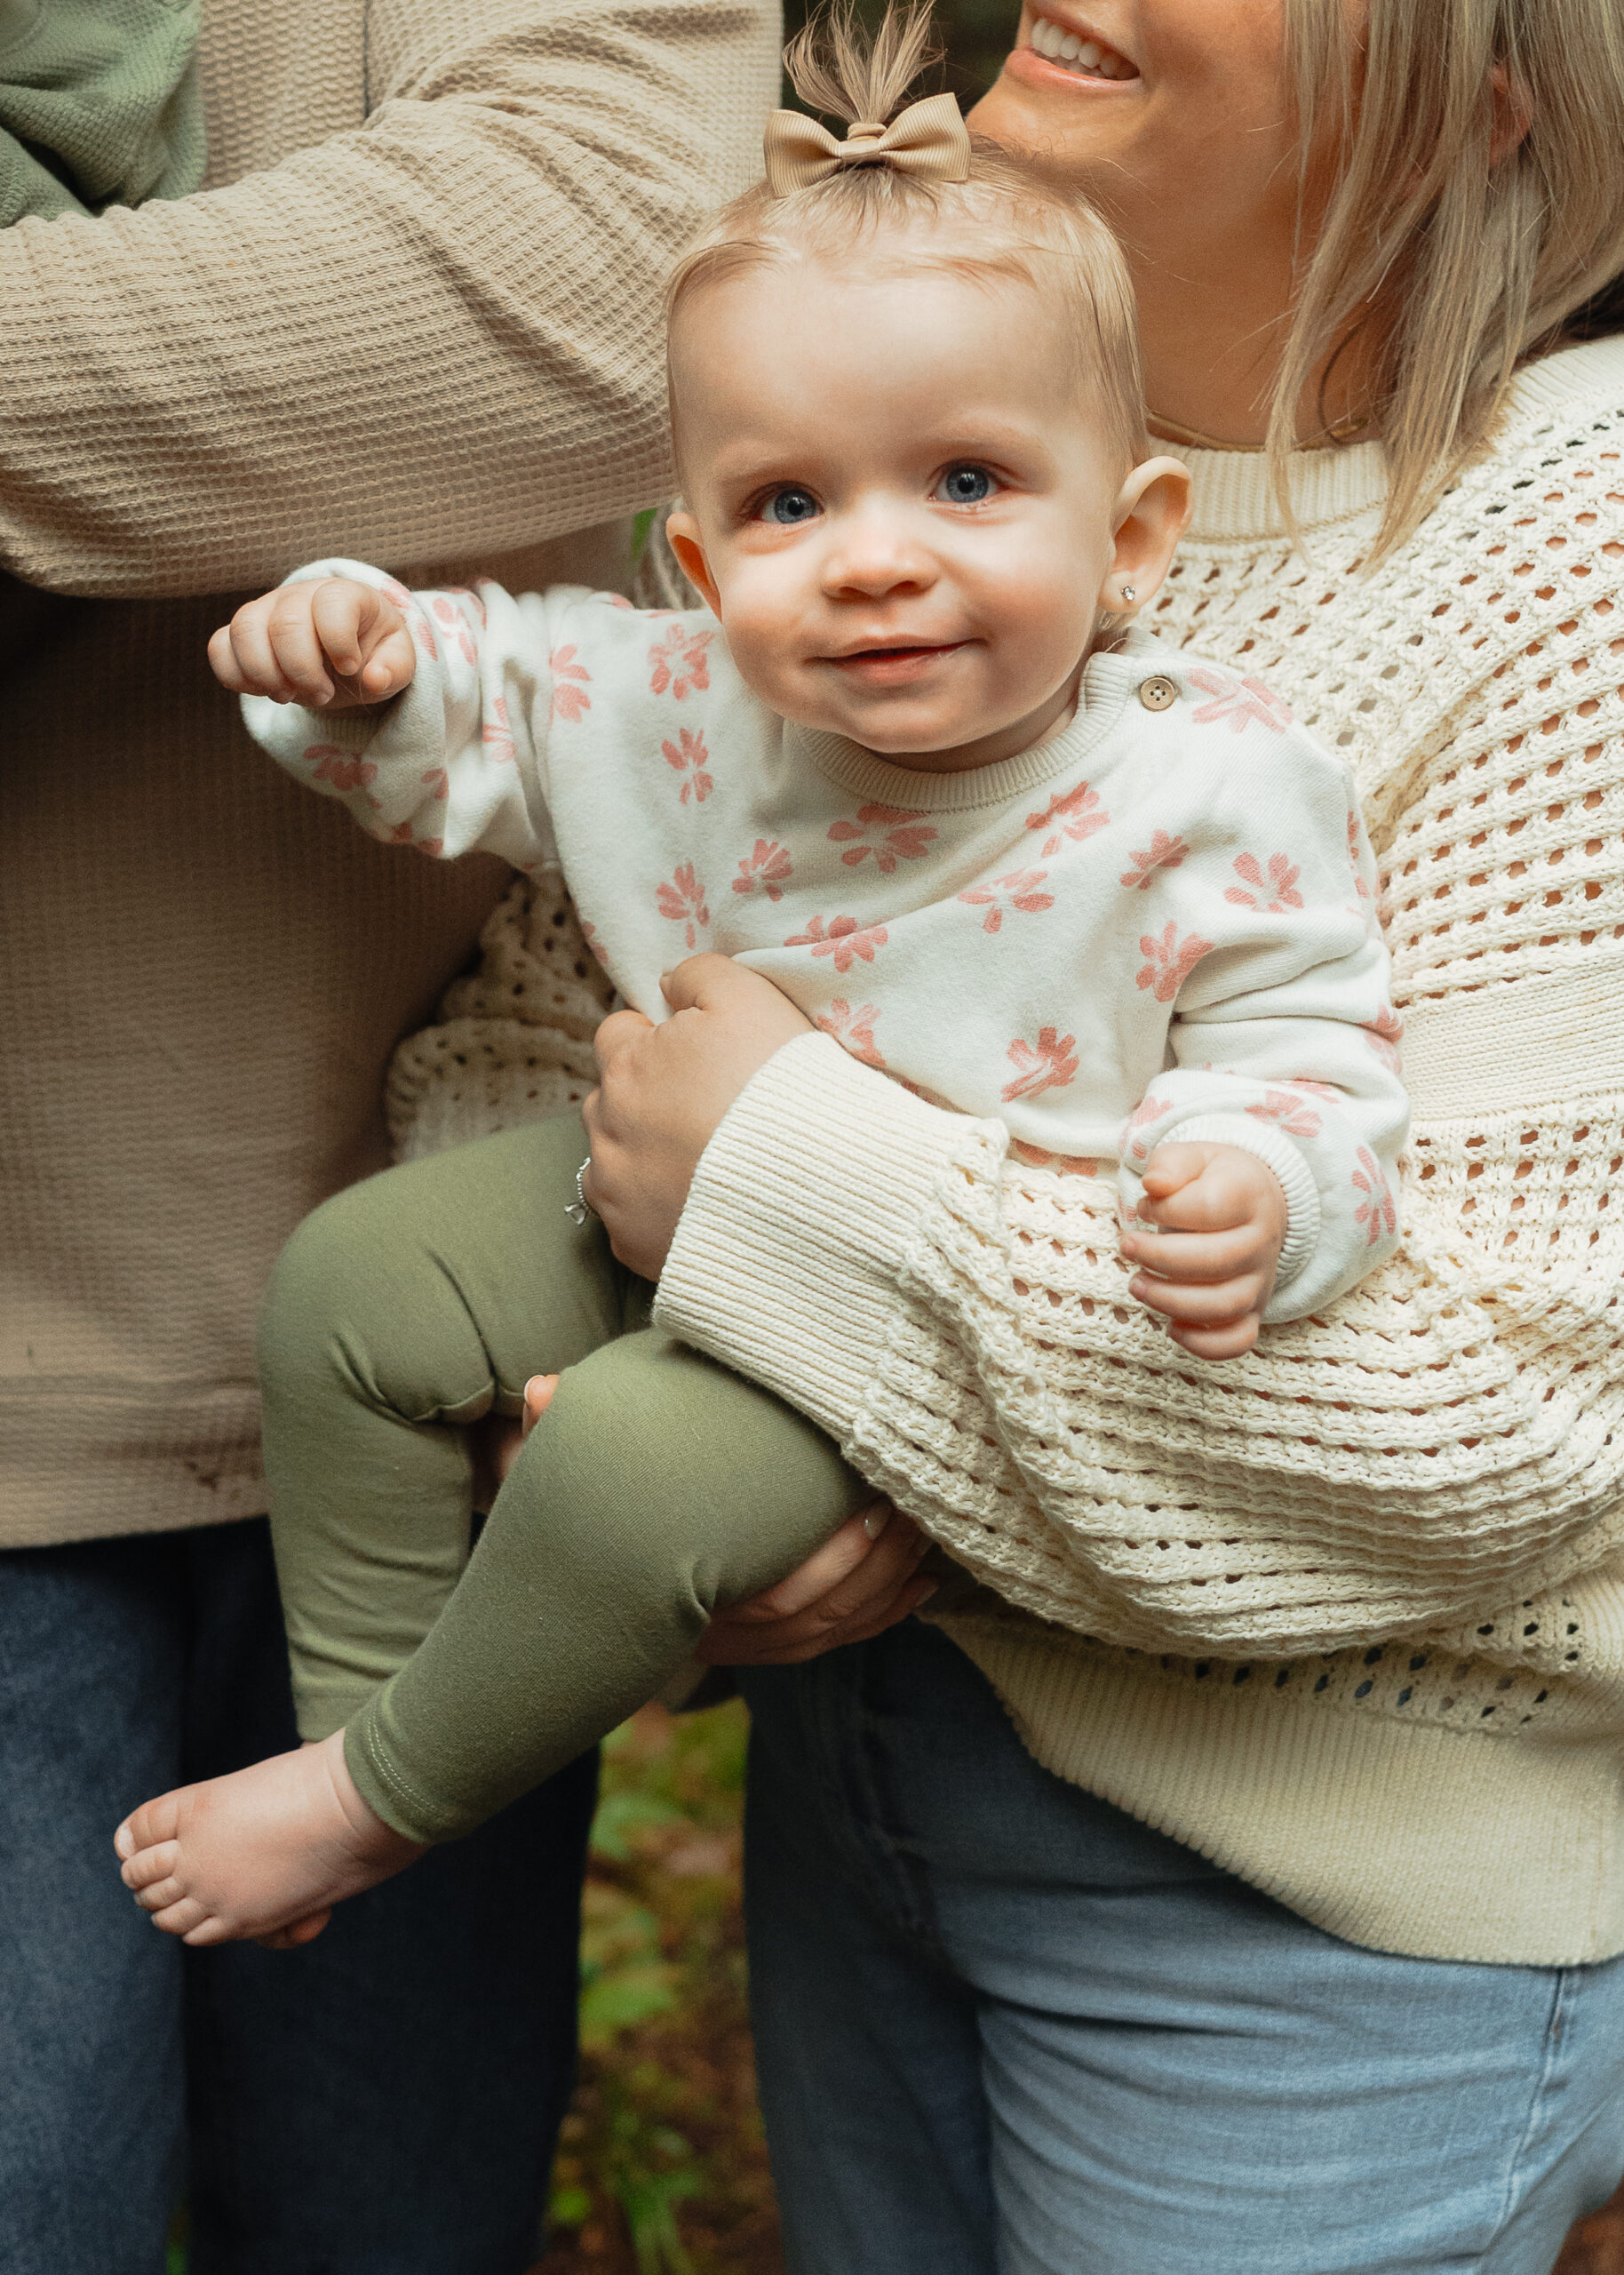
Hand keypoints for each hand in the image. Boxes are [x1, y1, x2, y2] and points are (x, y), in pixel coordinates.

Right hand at [208, 577, 415, 709]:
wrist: (346, 653)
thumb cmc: (372, 652)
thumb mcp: (397, 661)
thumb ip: (393, 668)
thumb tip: (373, 679)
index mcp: (343, 594)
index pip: (331, 604)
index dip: (339, 642)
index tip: (349, 668)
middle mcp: (299, 595)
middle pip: (285, 625)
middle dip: (302, 672)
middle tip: (322, 695)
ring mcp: (265, 610)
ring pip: (244, 632)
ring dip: (266, 676)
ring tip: (290, 696)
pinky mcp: (242, 633)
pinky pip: (219, 646)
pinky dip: (236, 676)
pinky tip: (264, 690)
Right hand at [490, 1375, 935, 1664]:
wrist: (567, 1594)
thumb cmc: (579, 1519)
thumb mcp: (561, 1476)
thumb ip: (557, 1430)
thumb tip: (545, 1387)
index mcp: (674, 1596)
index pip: (772, 1595)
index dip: (831, 1557)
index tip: (872, 1502)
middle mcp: (711, 1633)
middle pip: (814, 1616)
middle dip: (872, 1566)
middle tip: (910, 1508)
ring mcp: (738, 1648)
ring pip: (829, 1634)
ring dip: (885, 1587)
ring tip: (920, 1533)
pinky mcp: (763, 1649)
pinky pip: (834, 1646)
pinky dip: (881, 1619)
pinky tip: (919, 1587)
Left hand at [582, 954, 813, 1279]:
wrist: (812, 1191)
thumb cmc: (781, 1087)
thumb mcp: (750, 999)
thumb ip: (700, 976)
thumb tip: (669, 984)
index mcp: (629, 1065)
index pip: (618, 1035)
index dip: (657, 1040)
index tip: (697, 1058)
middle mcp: (607, 1128)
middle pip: (611, 1101)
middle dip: (645, 1101)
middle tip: (706, 1113)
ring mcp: (615, 1192)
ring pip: (612, 1163)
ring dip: (644, 1158)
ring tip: (704, 1163)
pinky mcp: (633, 1245)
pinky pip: (633, 1222)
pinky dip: (659, 1214)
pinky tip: (705, 1208)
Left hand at [1118, 1140, 1285, 1359]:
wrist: (1255, 1203)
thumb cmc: (1212, 1181)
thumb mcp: (1193, 1156)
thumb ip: (1171, 1164)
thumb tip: (1154, 1185)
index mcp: (1249, 1196)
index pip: (1209, 1208)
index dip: (1167, 1209)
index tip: (1145, 1207)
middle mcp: (1262, 1241)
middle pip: (1216, 1260)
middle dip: (1160, 1258)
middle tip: (1128, 1247)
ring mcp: (1260, 1280)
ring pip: (1224, 1305)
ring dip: (1172, 1301)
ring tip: (1138, 1285)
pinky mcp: (1254, 1311)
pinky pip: (1238, 1341)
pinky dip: (1204, 1345)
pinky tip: (1172, 1328)